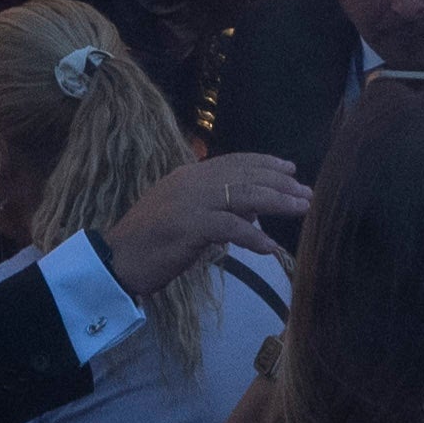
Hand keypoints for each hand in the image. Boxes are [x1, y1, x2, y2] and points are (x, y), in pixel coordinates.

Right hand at [96, 149, 313, 295]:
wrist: (115, 260)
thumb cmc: (149, 243)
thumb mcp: (184, 217)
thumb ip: (215, 210)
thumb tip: (252, 212)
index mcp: (188, 175)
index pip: (235, 162)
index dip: (266, 164)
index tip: (292, 170)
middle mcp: (191, 182)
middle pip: (246, 176)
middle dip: (281, 184)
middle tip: (308, 194)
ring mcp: (189, 202)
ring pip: (244, 195)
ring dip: (278, 202)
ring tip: (302, 210)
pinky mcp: (188, 226)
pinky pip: (230, 227)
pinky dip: (254, 237)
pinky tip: (271, 248)